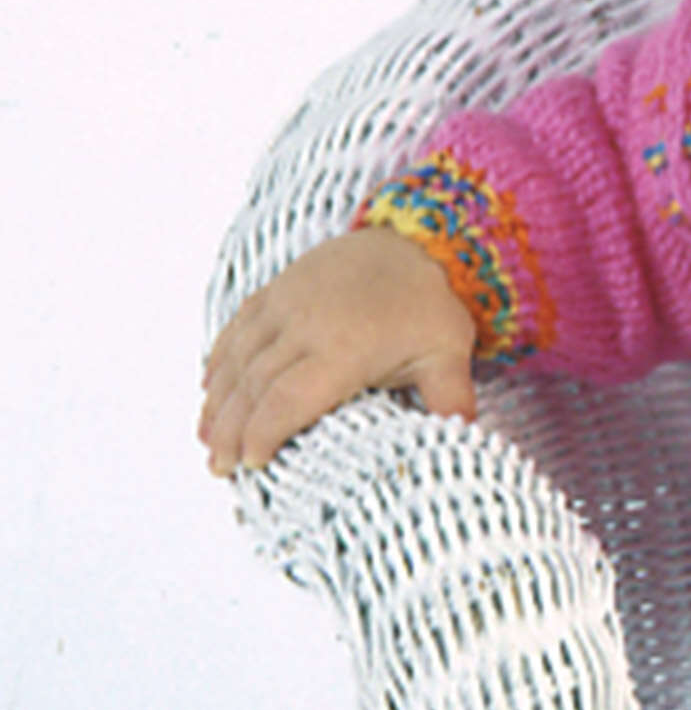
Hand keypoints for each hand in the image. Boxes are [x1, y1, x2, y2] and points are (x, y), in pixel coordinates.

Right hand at [198, 226, 477, 474]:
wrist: (413, 240)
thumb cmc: (430, 304)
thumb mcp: (449, 352)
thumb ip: (449, 397)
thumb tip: (462, 436)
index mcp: (346, 348)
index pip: (289, 399)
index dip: (264, 434)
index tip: (252, 464)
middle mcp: (306, 325)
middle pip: (254, 386)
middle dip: (232, 431)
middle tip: (220, 468)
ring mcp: (286, 303)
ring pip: (238, 359)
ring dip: (218, 403)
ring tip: (208, 442)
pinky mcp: (276, 290)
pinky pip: (237, 329)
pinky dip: (219, 362)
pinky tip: (210, 391)